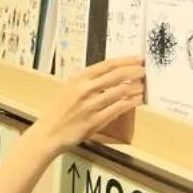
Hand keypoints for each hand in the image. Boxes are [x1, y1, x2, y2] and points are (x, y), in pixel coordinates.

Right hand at [27, 57, 143, 152]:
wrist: (49, 133)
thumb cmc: (59, 110)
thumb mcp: (69, 88)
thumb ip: (87, 80)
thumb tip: (112, 72)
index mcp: (78, 79)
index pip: (106, 65)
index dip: (125, 61)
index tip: (138, 59)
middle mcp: (84, 90)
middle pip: (115, 76)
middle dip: (133, 72)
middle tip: (144, 71)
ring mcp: (90, 106)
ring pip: (119, 92)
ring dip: (134, 88)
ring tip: (142, 86)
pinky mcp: (95, 121)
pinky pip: (117, 109)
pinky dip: (130, 103)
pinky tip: (136, 100)